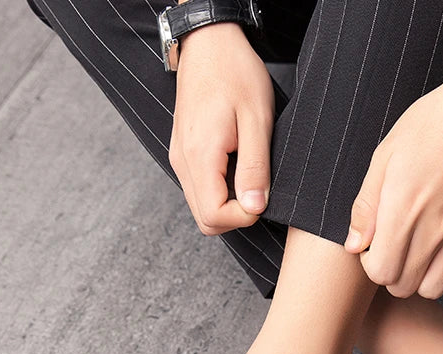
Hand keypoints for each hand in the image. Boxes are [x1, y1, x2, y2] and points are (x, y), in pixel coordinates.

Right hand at [169, 22, 274, 234]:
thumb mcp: (257, 119)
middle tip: (258, 190)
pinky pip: (201, 190)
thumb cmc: (235, 73)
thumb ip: (255, 167)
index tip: (262, 195)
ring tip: (249, 174)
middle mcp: (183, 162)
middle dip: (236, 217)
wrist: (209, 43)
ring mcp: (180, 159)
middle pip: (206, 220)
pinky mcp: (184, 155)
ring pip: (203, 208)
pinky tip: (238, 169)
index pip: (214, 216)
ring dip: (230, 205)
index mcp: (199, 155)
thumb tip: (254, 208)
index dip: (243, 217)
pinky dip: (221, 192)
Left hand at [344, 61, 442, 297]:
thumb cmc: (434, 123)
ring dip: (419, 277)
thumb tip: (354, 245)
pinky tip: (440, 244)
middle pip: (404, 286)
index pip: (380, 272)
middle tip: (392, 247)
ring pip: (433, 287)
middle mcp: (435, 229)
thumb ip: (367, 206)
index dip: (371, 264)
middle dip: (391, 273)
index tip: (374, 244)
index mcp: (404, 211)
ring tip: (416, 251)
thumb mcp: (386, 155)